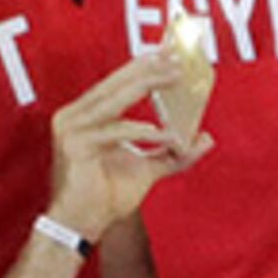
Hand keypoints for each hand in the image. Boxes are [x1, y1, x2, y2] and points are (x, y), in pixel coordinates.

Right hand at [44, 51, 209, 241]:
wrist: (82, 224)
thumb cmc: (107, 195)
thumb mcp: (149, 169)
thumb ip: (176, 153)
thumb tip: (207, 138)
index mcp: (87, 116)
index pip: (117, 83)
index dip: (144, 66)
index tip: (171, 53)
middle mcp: (75, 116)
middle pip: (116, 84)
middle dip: (149, 68)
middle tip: (178, 58)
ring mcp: (71, 129)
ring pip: (114, 99)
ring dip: (148, 86)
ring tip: (177, 78)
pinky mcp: (74, 145)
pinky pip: (115, 131)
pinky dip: (142, 131)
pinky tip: (164, 133)